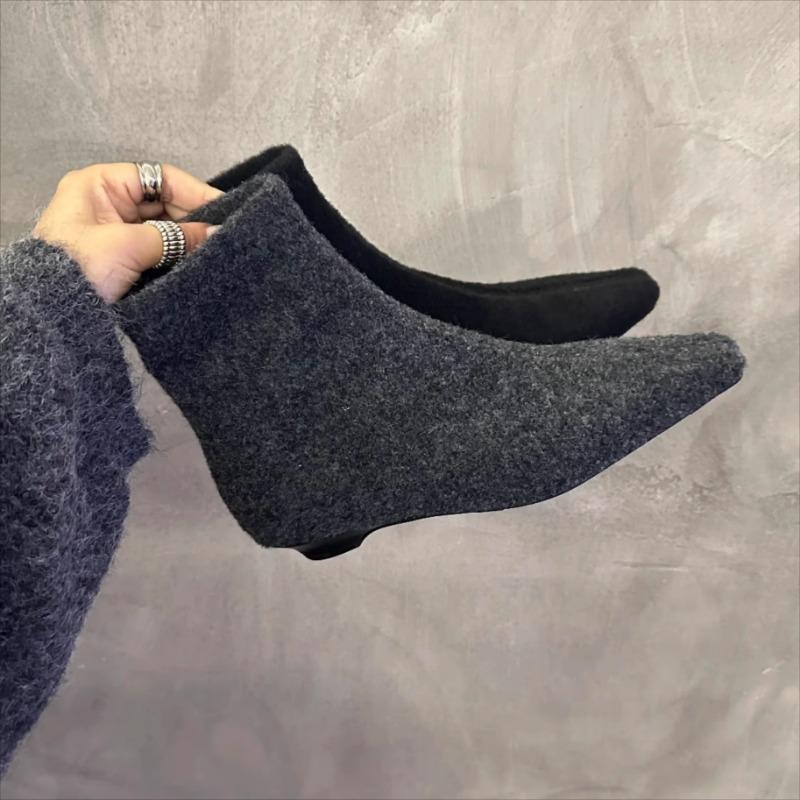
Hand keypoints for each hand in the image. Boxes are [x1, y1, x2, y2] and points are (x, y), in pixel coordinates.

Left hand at [32, 162, 223, 302]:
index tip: (226, 209)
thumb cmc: (78, 270)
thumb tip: (218, 234)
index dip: (195, 193)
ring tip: (217, 250)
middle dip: (194, 220)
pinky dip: (179, 257)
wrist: (52, 318)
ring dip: (188, 241)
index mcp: (100, 185)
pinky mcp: (124, 262)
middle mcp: (109, 205)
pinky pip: (160, 252)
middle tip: (224, 235)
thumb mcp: (129, 246)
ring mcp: (116, 234)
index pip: (160, 178)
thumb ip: (178, 237)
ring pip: (165, 230)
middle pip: (166, 204)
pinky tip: (199, 262)